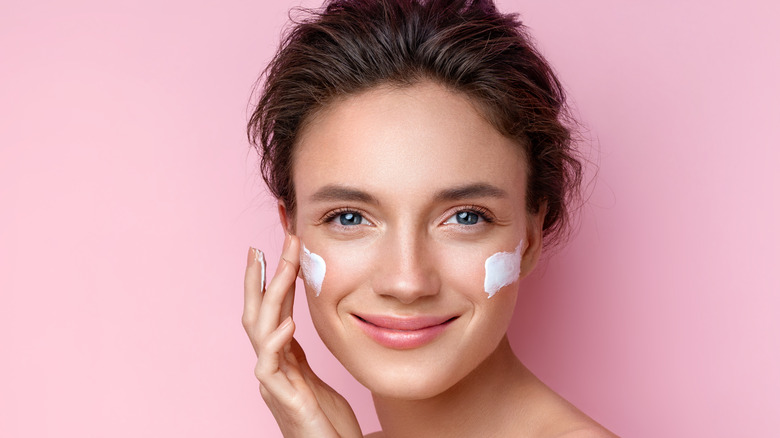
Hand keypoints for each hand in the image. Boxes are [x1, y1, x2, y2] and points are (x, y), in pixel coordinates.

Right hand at [242, 234, 362, 437]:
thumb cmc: (325, 421)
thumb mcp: (312, 376)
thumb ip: (298, 352)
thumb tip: (291, 321)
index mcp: (280, 359)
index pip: (270, 312)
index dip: (270, 281)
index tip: (276, 250)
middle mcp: (271, 367)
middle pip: (257, 314)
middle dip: (260, 278)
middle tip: (265, 246)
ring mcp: (273, 383)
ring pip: (259, 332)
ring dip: (270, 296)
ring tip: (282, 267)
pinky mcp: (283, 400)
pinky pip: (270, 368)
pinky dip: (275, 342)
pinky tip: (287, 322)